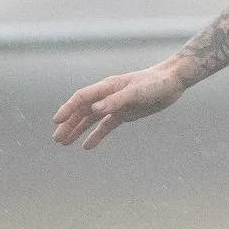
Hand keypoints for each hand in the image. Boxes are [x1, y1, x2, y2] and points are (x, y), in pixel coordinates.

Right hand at [52, 64, 185, 149]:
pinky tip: (86, 146)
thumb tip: (94, 109)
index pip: (82, 98)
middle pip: (82, 111)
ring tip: (64, 143)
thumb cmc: (154, 83)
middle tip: (57, 139)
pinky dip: (96, 135)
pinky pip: (106, 126)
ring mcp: (115, 105)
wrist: (172, 82)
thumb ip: (116, 101)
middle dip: (69, 124)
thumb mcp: (136, 92)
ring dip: (77, 130)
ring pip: (91, 119)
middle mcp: (107, 96)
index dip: (68, 109)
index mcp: (107, 87)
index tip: (56, 121)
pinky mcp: (124, 114)